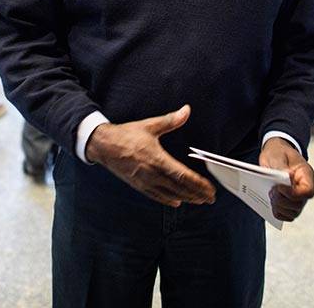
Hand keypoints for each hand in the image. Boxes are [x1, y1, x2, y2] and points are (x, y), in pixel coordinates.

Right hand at [86, 104, 215, 207]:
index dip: (198, 184)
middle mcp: (152, 174)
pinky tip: (176, 202)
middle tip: (210, 198)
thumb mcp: (150, 125)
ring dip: (186, 199)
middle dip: (197, 194)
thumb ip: (171, 120)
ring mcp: (144, 182)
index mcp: (157, 159)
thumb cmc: (126, 135)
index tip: (210, 189)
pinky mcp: (138, 185)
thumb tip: (186, 110)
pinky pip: (156, 196)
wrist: (103, 145)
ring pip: (169, 195)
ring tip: (199, 201)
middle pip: (179, 188)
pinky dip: (168, 200)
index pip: (183, 176)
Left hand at [259, 137, 313, 221]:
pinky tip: (271, 202)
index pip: (308, 191)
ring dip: (279, 207)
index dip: (294, 194)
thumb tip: (287, 176)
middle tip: (271, 191)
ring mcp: (298, 198)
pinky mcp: (289, 204)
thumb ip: (281, 166)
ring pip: (293, 213)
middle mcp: (304, 188)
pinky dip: (278, 212)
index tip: (279, 187)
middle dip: (282, 200)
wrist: (275, 154)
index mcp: (306, 174)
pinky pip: (287, 216)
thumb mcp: (277, 155)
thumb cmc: (278, 153)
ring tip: (270, 195)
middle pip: (299, 204)